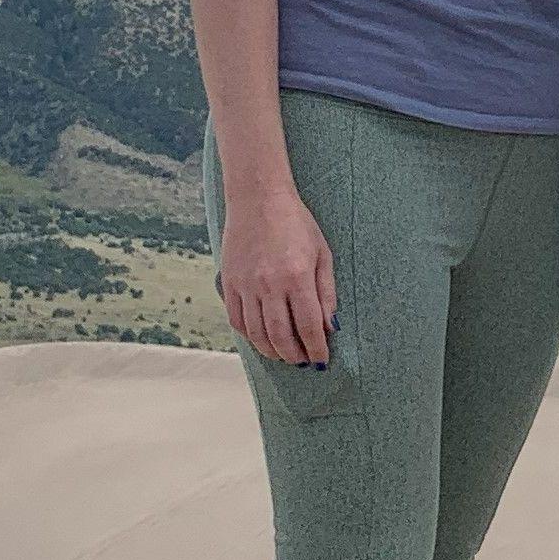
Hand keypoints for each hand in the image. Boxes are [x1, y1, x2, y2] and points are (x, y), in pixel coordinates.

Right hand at [217, 178, 336, 366]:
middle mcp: (269, 284)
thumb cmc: (296, 223)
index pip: (309, 326)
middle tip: (304, 362)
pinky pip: (237, 320)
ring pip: (257, 334)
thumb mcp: (322, 254)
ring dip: (272, 351)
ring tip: (285, 356)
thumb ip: (327, 293)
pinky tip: (262, 339)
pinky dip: (250, 336)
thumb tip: (329, 328)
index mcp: (297, 276)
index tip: (321, 359)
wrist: (258, 198)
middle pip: (281, 336)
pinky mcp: (229, 282)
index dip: (316, 348)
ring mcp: (246, 284)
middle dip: (295, 356)